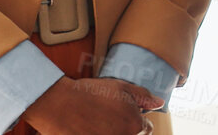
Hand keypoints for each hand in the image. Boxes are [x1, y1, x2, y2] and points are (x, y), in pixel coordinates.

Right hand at [17, 75, 161, 134]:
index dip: (135, 119)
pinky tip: (88, 128)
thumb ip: (143, 96)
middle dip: (123, 127)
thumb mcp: (121, 88)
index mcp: (135, 125)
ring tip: (95, 122)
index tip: (122, 114)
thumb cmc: (89, 94)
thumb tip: (159, 103)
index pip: (146, 128)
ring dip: (110, 131)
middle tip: (106, 117)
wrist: (59, 105)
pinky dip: (97, 133)